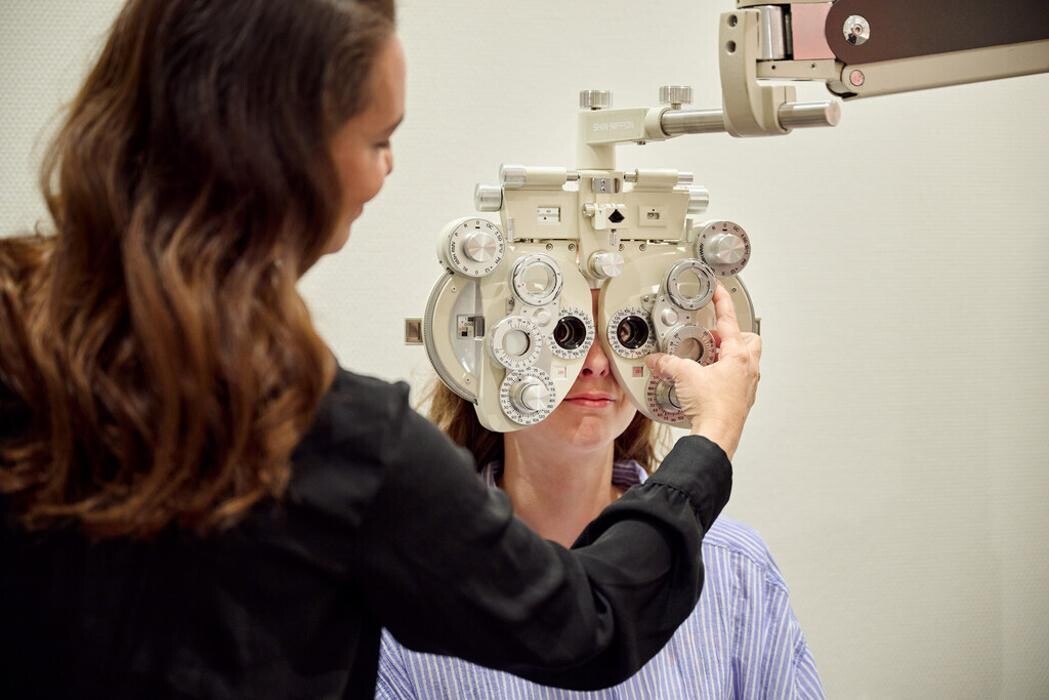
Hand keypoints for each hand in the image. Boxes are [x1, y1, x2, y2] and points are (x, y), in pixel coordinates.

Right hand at [645, 283, 760, 458]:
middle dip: (731, 335)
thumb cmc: (713, 409)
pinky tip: (707, 382)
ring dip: (727, 356)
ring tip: (707, 359)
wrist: (716, 437)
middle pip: (748, 340)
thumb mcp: (684, 376)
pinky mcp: (740, 401)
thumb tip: (657, 360)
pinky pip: (736, 381)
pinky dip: (723, 376)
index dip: (722, 302)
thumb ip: (668, 363)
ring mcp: (747, 387)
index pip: (730, 320)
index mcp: (738, 356)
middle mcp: (748, 370)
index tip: (719, 291)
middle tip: (713, 336)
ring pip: (744, 361)